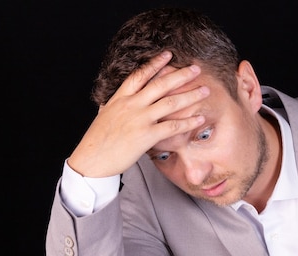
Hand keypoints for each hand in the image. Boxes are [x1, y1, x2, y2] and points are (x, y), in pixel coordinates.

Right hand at [68, 51, 209, 177]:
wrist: (91, 159)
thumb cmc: (97, 141)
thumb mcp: (104, 116)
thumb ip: (112, 107)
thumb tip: (111, 103)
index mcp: (120, 98)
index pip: (140, 75)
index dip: (155, 63)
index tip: (168, 54)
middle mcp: (131, 105)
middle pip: (160, 84)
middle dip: (180, 75)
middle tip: (196, 69)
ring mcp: (140, 119)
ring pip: (171, 103)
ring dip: (191, 95)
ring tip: (205, 90)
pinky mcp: (147, 135)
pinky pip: (172, 126)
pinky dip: (188, 122)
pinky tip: (200, 118)